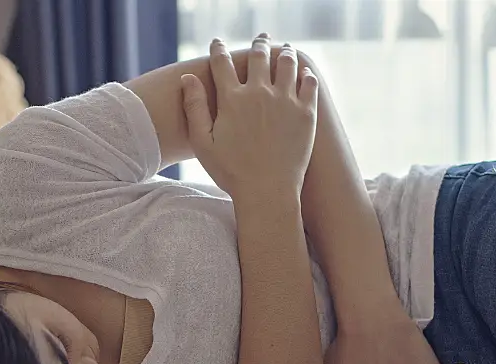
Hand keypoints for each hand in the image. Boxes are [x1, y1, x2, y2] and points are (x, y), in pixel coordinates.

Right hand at [181, 34, 317, 200]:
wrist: (267, 193)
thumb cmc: (231, 172)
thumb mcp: (202, 143)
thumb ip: (194, 108)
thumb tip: (187, 78)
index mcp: (232, 99)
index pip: (222, 62)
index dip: (218, 49)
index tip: (217, 43)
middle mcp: (259, 93)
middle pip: (258, 56)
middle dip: (258, 43)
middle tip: (260, 39)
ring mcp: (285, 101)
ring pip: (286, 64)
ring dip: (284, 53)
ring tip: (284, 50)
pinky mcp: (306, 113)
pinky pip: (309, 83)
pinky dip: (306, 73)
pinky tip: (304, 72)